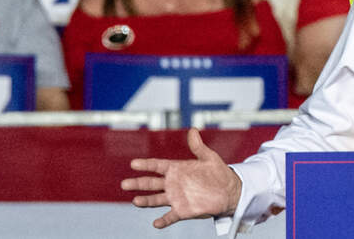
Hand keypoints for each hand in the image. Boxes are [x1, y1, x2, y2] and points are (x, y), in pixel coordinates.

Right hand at [122, 127, 242, 228]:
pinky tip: (156, 223)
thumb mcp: (208, 157)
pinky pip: (170, 217)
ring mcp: (176, 198)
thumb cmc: (218, 173)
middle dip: (138, 183)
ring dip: (146, 201)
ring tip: (136, 201)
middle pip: (151, 184)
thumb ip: (198, 146)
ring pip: (156, 200)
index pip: (157, 166)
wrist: (229, 191)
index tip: (133, 163)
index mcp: (176, 169)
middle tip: (124, 184)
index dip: (146, 165)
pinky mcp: (182, 211)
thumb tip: (193, 130)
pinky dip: (163, 220)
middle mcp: (172, 184)